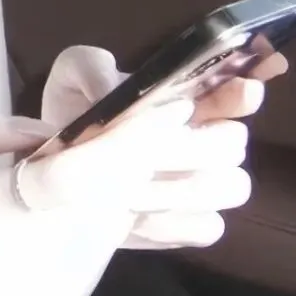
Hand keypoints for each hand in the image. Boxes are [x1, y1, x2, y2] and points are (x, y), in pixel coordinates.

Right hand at [0, 100, 198, 295]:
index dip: (125, 145)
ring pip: (106, 238)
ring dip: (117, 192)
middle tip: (157, 120)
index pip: (71, 181)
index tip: (164, 110)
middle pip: (106, 209)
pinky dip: (96, 224)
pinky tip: (80, 201)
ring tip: (120, 154)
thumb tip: (44, 130)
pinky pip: (87, 261)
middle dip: (134, 163)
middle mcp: (17, 268)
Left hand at [41, 45, 289, 250]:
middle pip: (234, 144)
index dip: (240, 94)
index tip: (241, 90)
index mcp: (184, 97)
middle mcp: (202, 139)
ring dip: (184, 184)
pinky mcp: (184, 224)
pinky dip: (174, 220)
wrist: (54, 156)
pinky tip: (135, 214)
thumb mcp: (74, 72)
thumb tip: (112, 93)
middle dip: (201, 143)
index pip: (235, 93)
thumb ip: (93, 69)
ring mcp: (199, 184)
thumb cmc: (75, 105)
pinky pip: (206, 227)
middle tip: (155, 146)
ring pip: (230, 187)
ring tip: (132, 182)